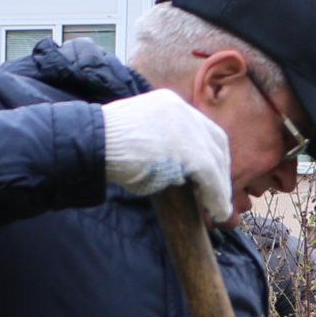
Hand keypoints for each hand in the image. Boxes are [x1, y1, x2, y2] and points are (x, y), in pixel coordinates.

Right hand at [102, 89, 232, 224]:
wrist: (94, 144)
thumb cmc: (106, 148)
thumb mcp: (139, 138)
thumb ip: (162, 148)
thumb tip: (177, 175)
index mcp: (169, 104)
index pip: (202, 127)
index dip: (211, 151)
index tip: (211, 173)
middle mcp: (183, 111)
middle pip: (216, 141)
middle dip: (221, 169)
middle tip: (219, 193)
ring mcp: (188, 128)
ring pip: (216, 160)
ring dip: (221, 188)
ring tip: (219, 210)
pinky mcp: (190, 151)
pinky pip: (211, 177)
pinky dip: (217, 197)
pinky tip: (217, 212)